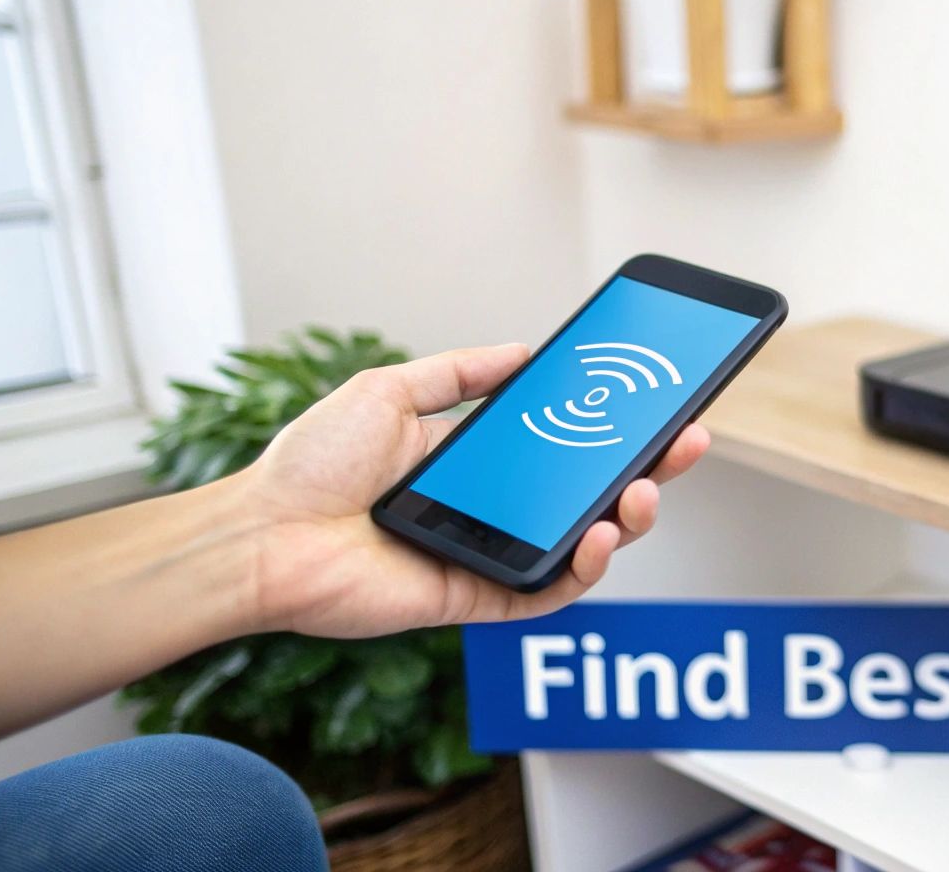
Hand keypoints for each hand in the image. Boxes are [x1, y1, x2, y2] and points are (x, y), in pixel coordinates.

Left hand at [228, 344, 708, 637]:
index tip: (657, 399)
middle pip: (590, 492)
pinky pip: (548, 592)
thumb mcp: (390, 391)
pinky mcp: (477, 598)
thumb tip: (525, 350)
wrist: (262, 534)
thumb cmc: (311, 464)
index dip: (615, 426)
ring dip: (629, 518)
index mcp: (477, 462)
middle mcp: (492, 509)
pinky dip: (584, 569)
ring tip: (644, 491)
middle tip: (686, 440)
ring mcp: (489, 554)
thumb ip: (461, 373)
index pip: (565, 444)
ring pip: (583, 544)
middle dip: (648, 468)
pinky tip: (602, 536)